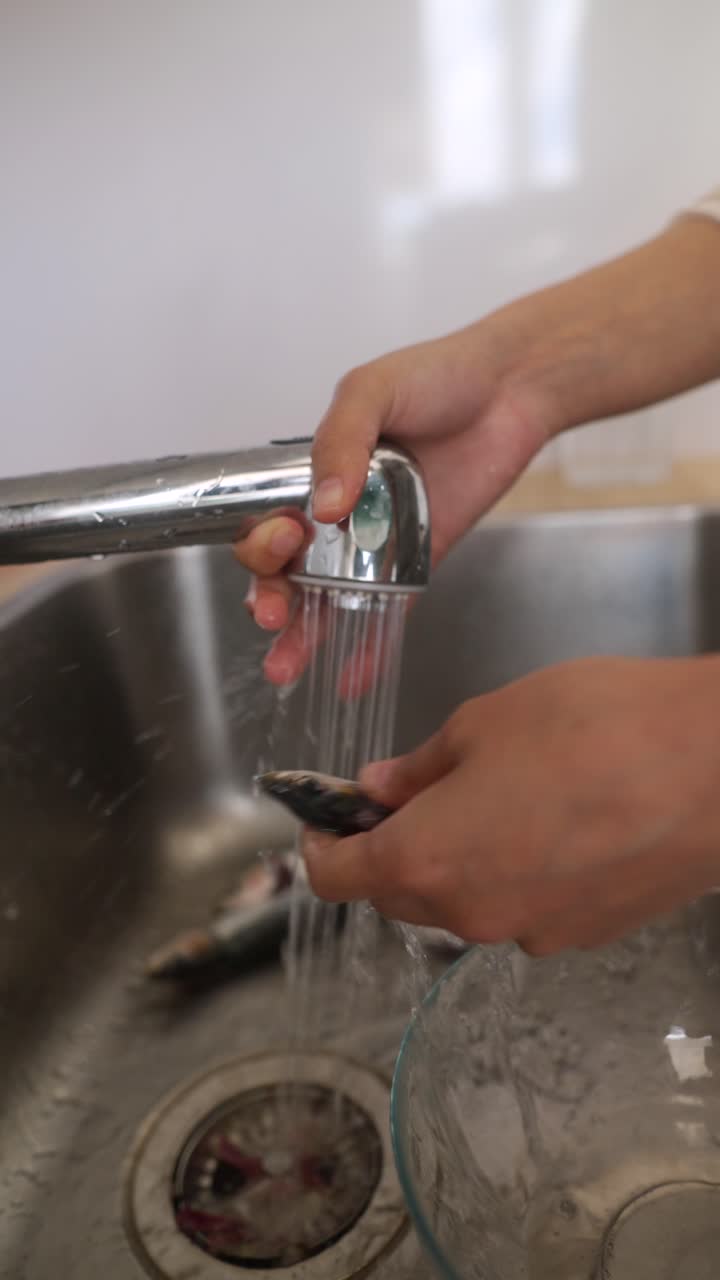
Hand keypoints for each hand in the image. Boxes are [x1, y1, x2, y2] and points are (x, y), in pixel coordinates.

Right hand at [234, 323, 550, 682]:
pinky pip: (387, 613)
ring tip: (286, 670)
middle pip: (287, 569)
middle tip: (273, 615)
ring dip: (305, 637)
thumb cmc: (438, 375)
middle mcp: (338, 514)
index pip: (267, 520)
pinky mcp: (417, 563)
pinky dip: (369, 650)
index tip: (282, 541)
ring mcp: (377, 543)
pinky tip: (351, 680)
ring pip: (328, 601)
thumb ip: (340, 440)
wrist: (511, 390)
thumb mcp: (374, 389)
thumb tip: (324, 505)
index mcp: (313, 473)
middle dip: (271, 598)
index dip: (261, 542)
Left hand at [302, 656, 719, 953]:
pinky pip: (526, 907)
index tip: (327, 817)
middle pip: (401, 895)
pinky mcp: (590, 936)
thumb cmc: (590, 726)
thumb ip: (420, 767)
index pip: (338, 879)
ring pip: (468, 902)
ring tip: (502, 797)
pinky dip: (517, 873)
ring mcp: (536, 934)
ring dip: (460, 861)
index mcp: (427, 861)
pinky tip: (558, 822)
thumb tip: (378, 788)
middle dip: (392, 849)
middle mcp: (473, 916)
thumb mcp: (484, 722)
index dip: (320, 847)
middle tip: (415, 791)